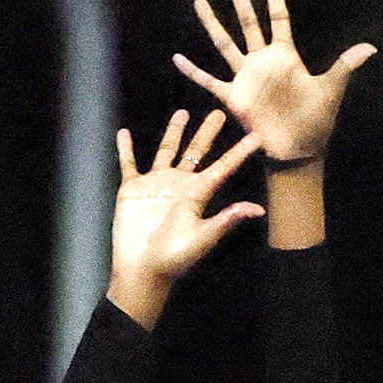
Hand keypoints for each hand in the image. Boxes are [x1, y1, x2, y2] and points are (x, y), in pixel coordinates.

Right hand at [106, 112, 264, 327]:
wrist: (143, 269)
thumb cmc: (175, 258)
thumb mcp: (204, 238)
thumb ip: (227, 220)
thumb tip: (258, 210)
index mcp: (198, 195)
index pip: (222, 167)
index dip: (239, 152)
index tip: (256, 136)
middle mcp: (179, 185)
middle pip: (196, 152)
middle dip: (207, 133)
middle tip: (219, 112)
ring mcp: (156, 186)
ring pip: (167, 151)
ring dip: (174, 132)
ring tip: (182, 113)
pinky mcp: (133, 190)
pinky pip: (129, 164)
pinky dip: (125, 149)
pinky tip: (123, 133)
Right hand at [173, 0, 373, 164]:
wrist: (299, 151)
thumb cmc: (316, 121)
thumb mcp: (331, 90)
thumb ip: (345, 66)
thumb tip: (371, 47)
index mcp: (286, 56)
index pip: (278, 18)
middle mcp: (263, 62)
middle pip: (248, 22)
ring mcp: (246, 78)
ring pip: (225, 44)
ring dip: (212, 24)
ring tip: (199, 1)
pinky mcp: (234, 98)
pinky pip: (209, 81)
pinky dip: (193, 71)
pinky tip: (177, 58)